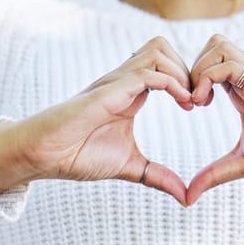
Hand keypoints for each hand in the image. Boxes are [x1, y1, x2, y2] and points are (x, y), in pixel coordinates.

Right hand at [0, 37, 192, 204]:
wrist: (44, 155)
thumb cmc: (77, 155)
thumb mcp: (129, 167)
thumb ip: (157, 176)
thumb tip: (185, 196)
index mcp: (131, 94)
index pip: (165, 66)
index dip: (187, 80)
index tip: (200, 106)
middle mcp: (124, 82)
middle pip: (163, 47)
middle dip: (188, 68)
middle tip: (199, 100)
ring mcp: (116, 83)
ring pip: (157, 50)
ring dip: (181, 71)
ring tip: (190, 101)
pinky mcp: (109, 90)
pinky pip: (147, 72)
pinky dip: (171, 83)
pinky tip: (181, 104)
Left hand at [186, 35, 243, 204]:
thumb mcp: (243, 164)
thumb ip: (214, 175)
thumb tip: (187, 197)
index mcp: (242, 93)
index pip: (210, 64)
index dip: (191, 79)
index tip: (187, 107)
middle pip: (212, 45)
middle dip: (190, 68)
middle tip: (188, 100)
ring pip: (218, 45)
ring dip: (199, 69)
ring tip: (197, 101)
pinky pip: (228, 63)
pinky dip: (207, 78)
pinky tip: (205, 103)